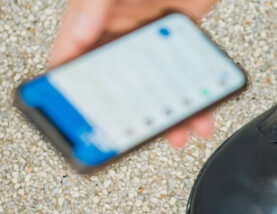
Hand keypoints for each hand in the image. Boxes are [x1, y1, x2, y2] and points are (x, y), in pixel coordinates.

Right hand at [50, 0, 219, 147]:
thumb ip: (91, 6)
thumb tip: (77, 34)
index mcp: (93, 15)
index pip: (73, 58)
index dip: (72, 91)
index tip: (79, 119)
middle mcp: (119, 26)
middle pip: (119, 81)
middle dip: (129, 113)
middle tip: (135, 138)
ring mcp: (152, 33)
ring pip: (157, 84)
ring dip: (170, 113)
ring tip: (180, 133)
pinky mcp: (182, 35)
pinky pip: (186, 72)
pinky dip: (196, 94)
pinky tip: (203, 111)